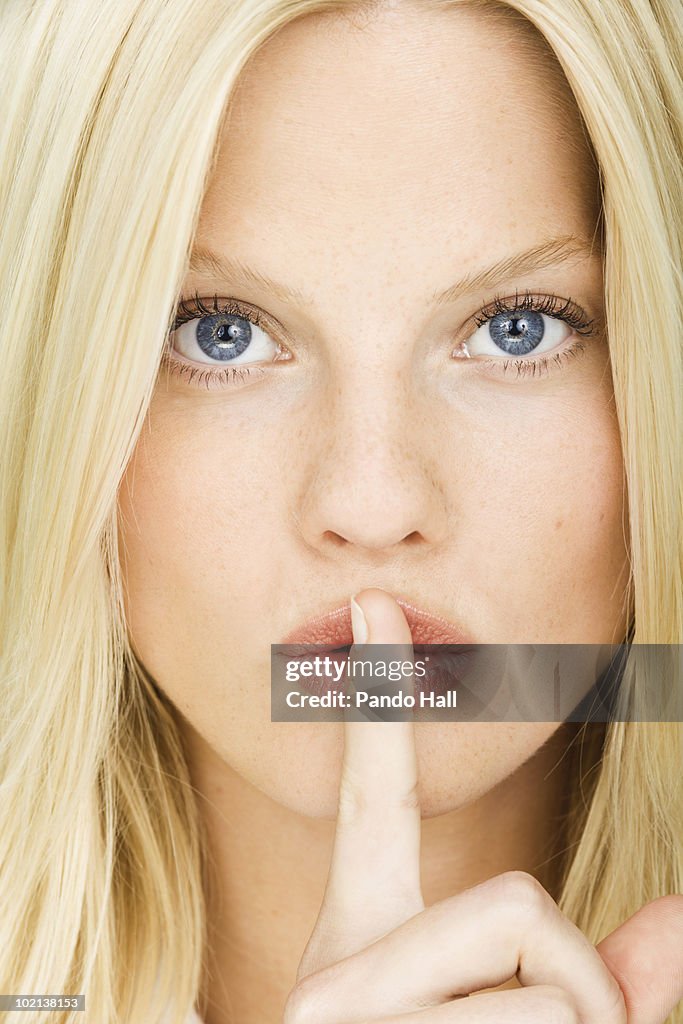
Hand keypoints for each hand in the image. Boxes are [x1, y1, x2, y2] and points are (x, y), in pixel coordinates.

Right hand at [284, 588, 682, 1022]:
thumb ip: (599, 973)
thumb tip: (682, 918)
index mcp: (366, 937)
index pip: (373, 800)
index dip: (379, 703)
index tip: (375, 603)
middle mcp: (336, 967)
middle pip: (518, 899)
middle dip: (579, 977)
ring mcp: (342, 1008)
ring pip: (547, 980)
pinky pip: (546, 1016)